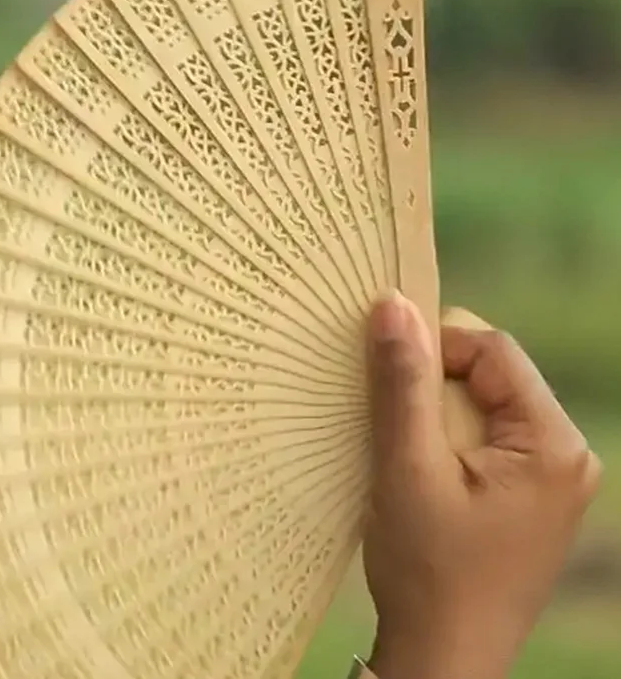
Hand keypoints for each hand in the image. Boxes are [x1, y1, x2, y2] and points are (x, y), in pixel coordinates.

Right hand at [360, 292, 602, 678]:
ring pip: (480, 413)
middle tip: (383, 421)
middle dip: (429, 388)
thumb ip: (403, 383)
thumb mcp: (407, 468)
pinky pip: (483, 448)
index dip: (433, 345)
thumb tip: (392, 303)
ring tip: (396, 457)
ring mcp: (550, 486)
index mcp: (554, 445)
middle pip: (489, 380)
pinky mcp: (527, 507)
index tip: (379, 367)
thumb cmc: (428, 571)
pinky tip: (411, 479)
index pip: (493, 351)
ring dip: (430, 420)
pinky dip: (441, 449)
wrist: (443, 660)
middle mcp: (567, 459)